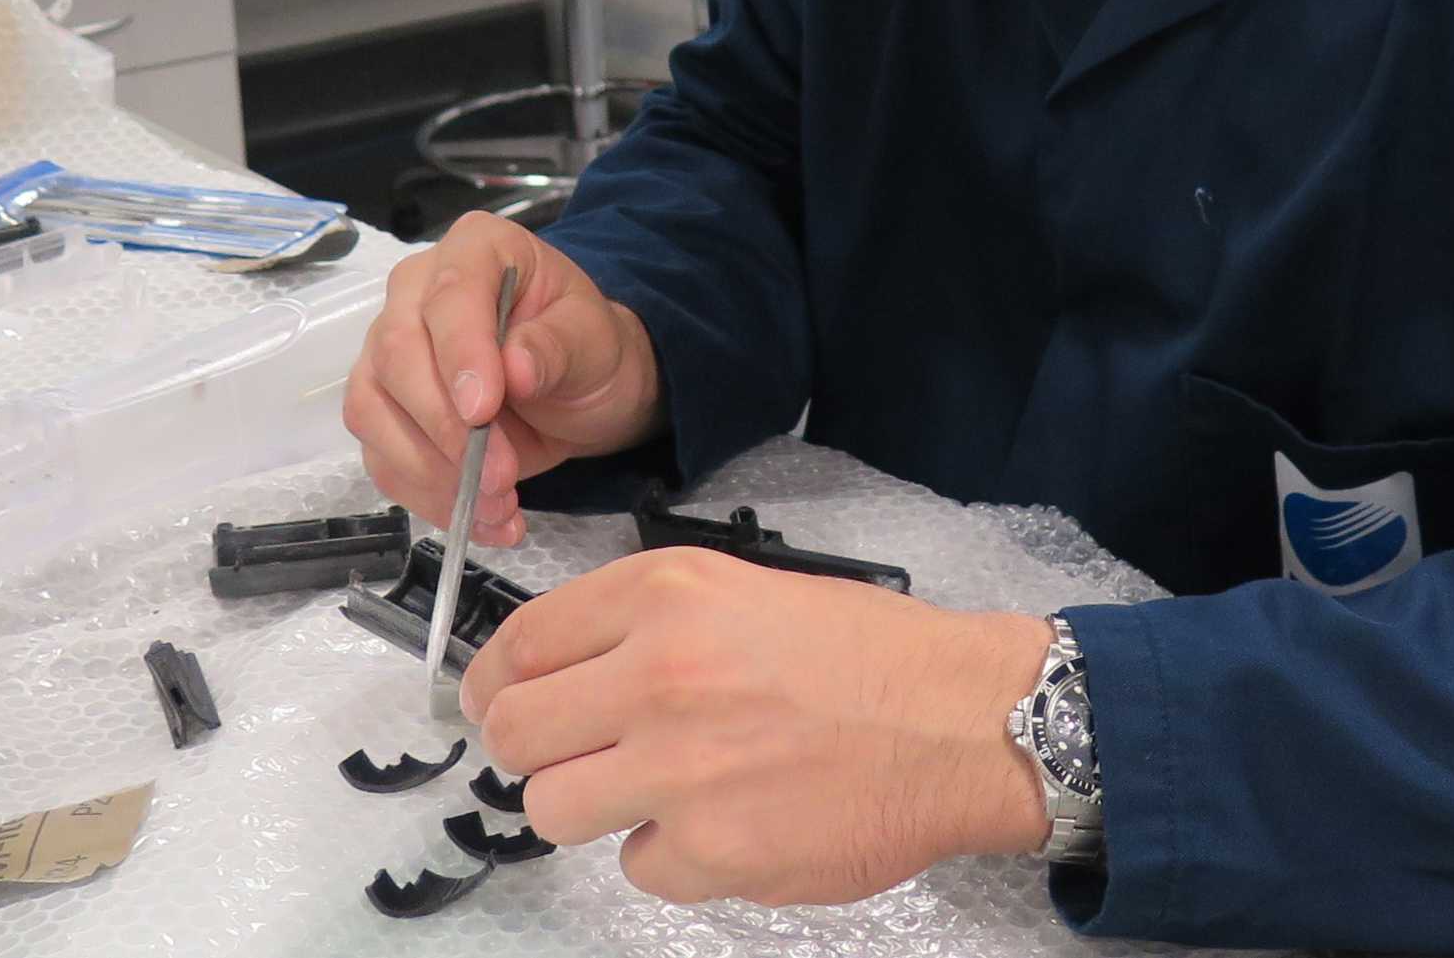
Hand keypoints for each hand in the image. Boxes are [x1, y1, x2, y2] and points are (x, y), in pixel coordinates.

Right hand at [340, 213, 664, 546]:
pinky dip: (428, 498)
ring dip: (433, 473)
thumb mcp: (595, 339)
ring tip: (499, 506)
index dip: (459, 354)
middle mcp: (416, 294)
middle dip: (446, 428)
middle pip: (396, 355)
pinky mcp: (385, 413)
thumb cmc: (587, 348)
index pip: (448, 295)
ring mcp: (390, 353)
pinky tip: (481, 519)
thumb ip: (557, 346)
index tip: (483, 410)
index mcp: (475, 250)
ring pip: (373, 412)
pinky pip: (383, 458)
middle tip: (502, 477)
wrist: (582, 392)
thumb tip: (516, 367)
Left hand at [461, 548, 1053, 905]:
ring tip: (647, 789)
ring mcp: (681, 770)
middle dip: (527, 747)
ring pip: (551, 809)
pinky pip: (639, 866)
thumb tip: (559, 667)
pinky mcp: (714, 852)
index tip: (497, 700)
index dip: (493, 681)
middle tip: (564, 752)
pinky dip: (668, 854)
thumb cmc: (868, 653)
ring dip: (588, 805)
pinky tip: (720, 820)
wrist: (961, 721)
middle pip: (513, 731)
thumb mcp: (739, 587)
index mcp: (664, 596)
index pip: (520, 642)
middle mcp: (659, 675)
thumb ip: (643, 620)